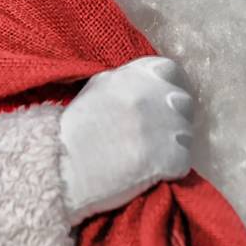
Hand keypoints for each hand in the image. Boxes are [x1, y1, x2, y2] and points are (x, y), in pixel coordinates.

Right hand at [58, 56, 193, 223]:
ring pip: (187, 134)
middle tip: (157, 135)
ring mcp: (161, 127)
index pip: (171, 71)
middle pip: (184, 103)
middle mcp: (151, 95)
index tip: (166, 103)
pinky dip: (171, 170)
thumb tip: (152, 86)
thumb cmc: (73, 131)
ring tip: (151, 157)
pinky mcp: (168, 159)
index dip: (171, 88)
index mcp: (135, 75)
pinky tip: (151, 173)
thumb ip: (128, 83)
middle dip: (173, 119)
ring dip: (174, 146)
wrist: (58, 168)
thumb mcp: (98, 89)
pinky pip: (183, 162)